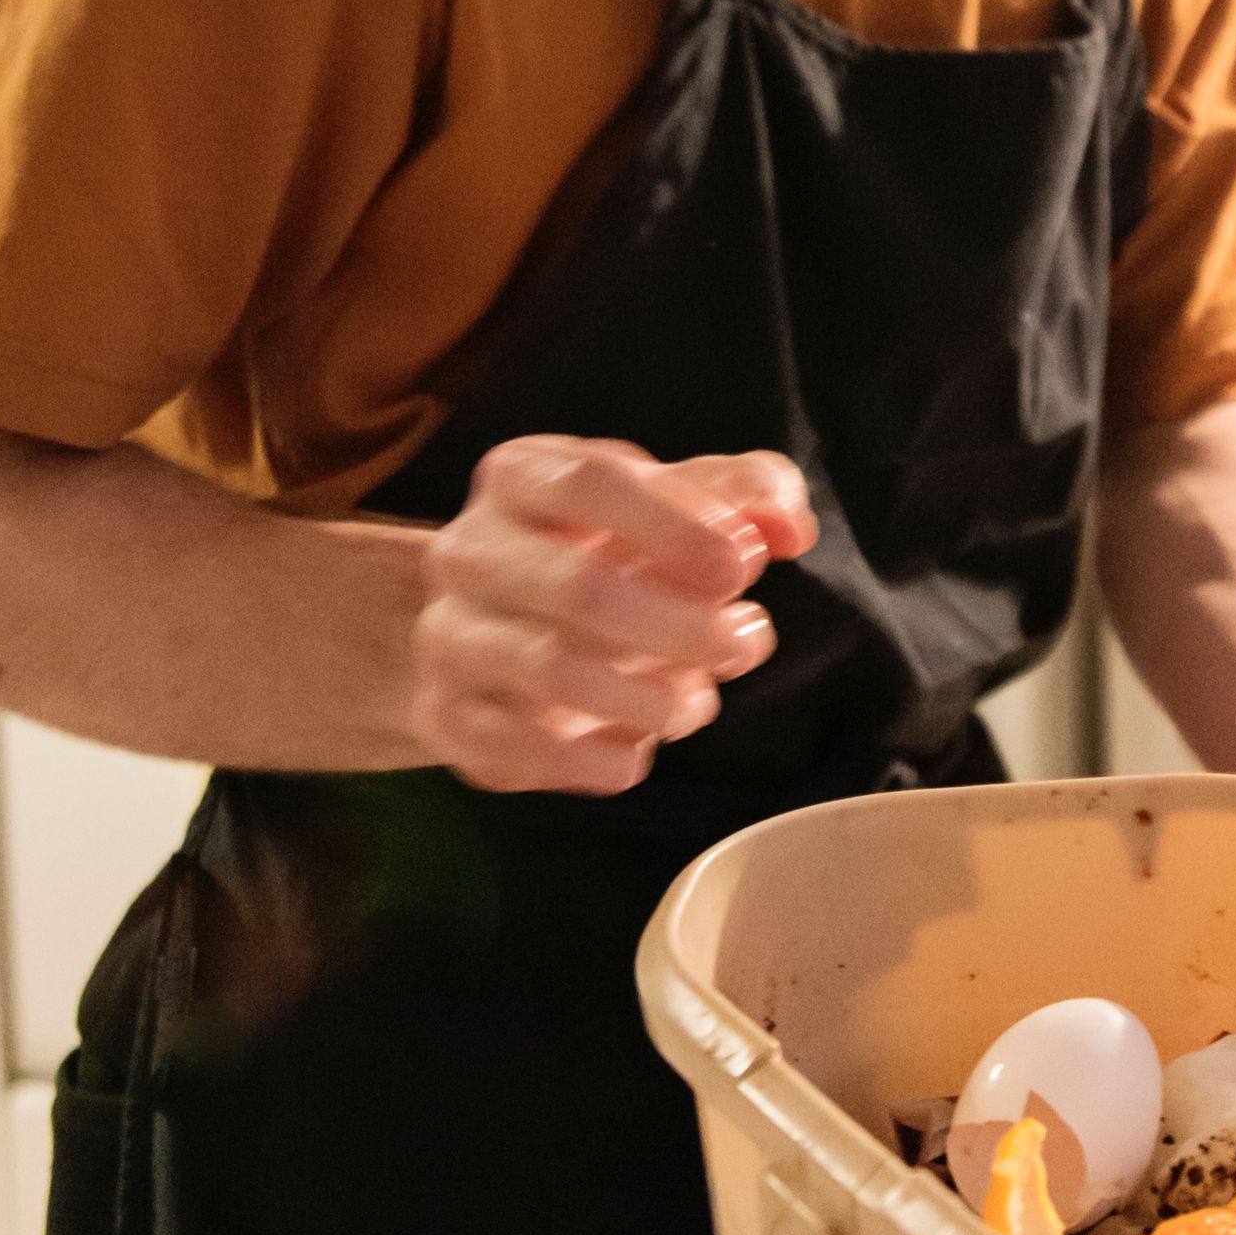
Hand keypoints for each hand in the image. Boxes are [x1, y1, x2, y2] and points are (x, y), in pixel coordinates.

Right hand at [411, 438, 817, 795]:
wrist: (490, 620)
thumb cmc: (603, 548)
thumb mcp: (672, 502)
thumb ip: (746, 495)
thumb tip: (790, 528)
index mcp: (521, 475)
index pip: (590, 481)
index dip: (675, 524)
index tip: (743, 567)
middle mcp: (467, 550)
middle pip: (578, 588)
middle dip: (681, 626)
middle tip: (744, 643)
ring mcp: (448, 635)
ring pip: (547, 672)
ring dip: (648, 698)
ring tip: (699, 701)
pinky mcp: (445, 716)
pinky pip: (516, 750)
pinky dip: (594, 759)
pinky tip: (639, 749)